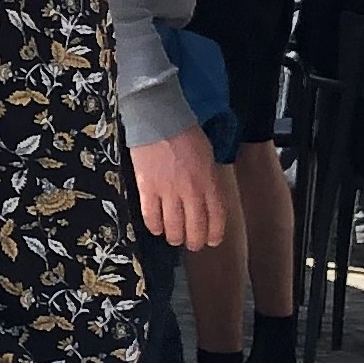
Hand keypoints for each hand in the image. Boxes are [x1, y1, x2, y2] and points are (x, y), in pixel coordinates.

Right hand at [132, 126, 228, 248]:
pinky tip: (157, 227)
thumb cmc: (185, 134)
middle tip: (192, 243)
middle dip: (195, 242)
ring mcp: (168, 191)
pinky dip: (155, 227)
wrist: (159, 118)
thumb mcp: (208, 157)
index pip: (216, 219)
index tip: (212, 240)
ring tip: (174, 237)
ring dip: (175, 237)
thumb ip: (209, 181)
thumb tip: (207, 201)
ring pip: (173, 228)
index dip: (214, 235)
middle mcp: (191, 191)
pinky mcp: (147, 189)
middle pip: (195, 229)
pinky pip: (151, 217)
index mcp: (209, 182)